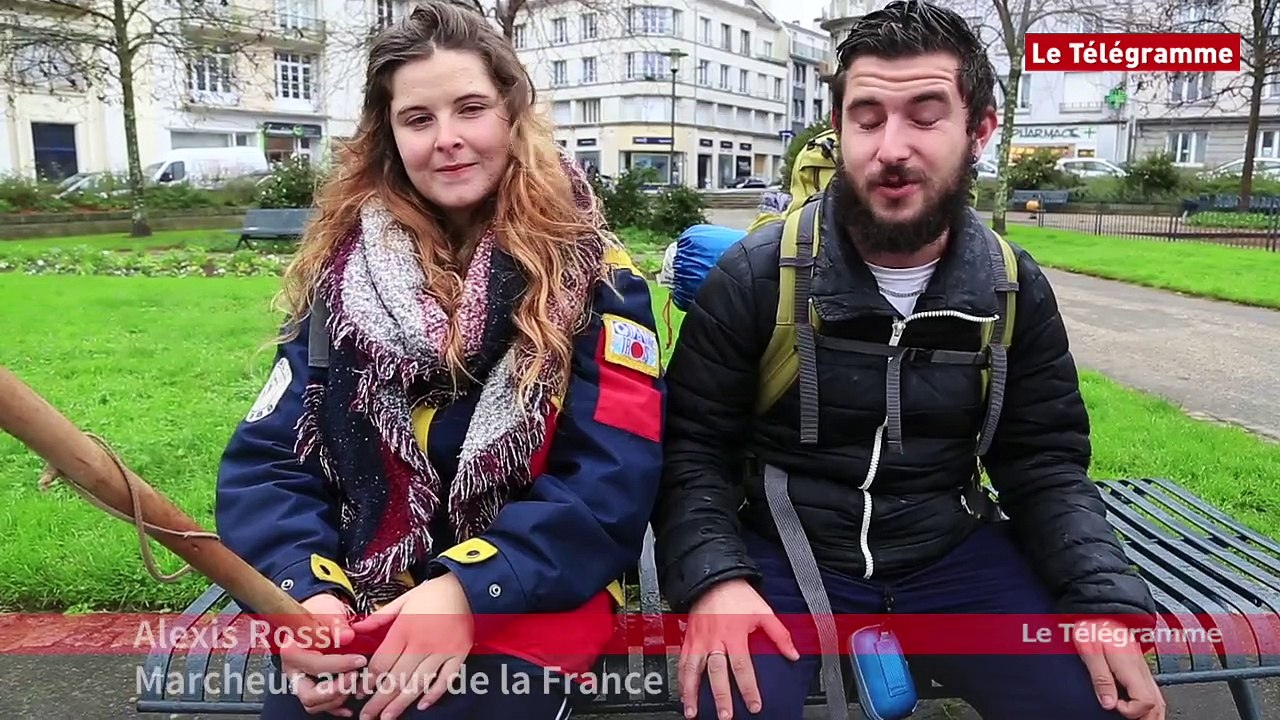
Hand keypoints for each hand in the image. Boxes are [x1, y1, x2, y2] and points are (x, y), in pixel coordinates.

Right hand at [280, 592, 366, 716]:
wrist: (317, 616)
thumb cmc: (320, 614)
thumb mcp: (328, 612)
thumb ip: (336, 625)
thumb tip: (347, 636)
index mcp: (291, 651)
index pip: (315, 665)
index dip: (340, 665)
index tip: (359, 660)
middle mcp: (293, 671)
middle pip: (309, 695)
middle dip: (336, 690)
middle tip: (355, 677)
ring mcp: (300, 681)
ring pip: (314, 704)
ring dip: (338, 698)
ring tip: (355, 683)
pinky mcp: (311, 688)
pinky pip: (321, 707)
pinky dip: (337, 707)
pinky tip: (351, 702)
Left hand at [350, 573, 474, 719]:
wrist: (466, 586)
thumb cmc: (433, 593)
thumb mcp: (404, 599)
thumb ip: (380, 616)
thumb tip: (358, 628)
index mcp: (404, 629)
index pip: (381, 663)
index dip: (368, 681)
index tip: (360, 692)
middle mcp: (422, 643)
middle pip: (396, 679)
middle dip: (379, 701)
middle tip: (367, 716)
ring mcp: (442, 651)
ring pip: (418, 684)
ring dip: (401, 704)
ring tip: (388, 717)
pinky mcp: (459, 654)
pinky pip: (446, 679)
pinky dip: (434, 694)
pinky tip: (422, 705)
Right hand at [677, 578, 798, 719]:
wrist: (713, 579)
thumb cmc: (737, 595)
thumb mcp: (763, 611)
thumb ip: (779, 635)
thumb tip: (793, 654)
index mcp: (734, 635)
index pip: (742, 667)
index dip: (748, 689)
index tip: (754, 706)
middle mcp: (714, 641)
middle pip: (716, 673)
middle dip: (720, 696)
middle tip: (724, 715)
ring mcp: (698, 641)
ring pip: (693, 670)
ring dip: (691, 693)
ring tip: (692, 712)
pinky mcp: (688, 639)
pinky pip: (682, 662)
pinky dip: (681, 679)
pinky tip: (682, 693)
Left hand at [1071, 618, 1165, 718]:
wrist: (1102, 609)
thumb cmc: (1094, 626)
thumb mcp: (1090, 652)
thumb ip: (1101, 679)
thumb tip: (1108, 703)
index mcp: (1131, 668)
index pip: (1145, 701)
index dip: (1131, 710)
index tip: (1113, 705)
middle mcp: (1142, 670)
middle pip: (1157, 704)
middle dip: (1146, 718)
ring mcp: (1143, 669)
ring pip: (1159, 700)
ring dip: (1152, 714)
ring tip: (1138, 719)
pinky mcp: (1140, 667)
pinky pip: (1154, 692)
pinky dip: (1152, 706)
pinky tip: (1143, 710)